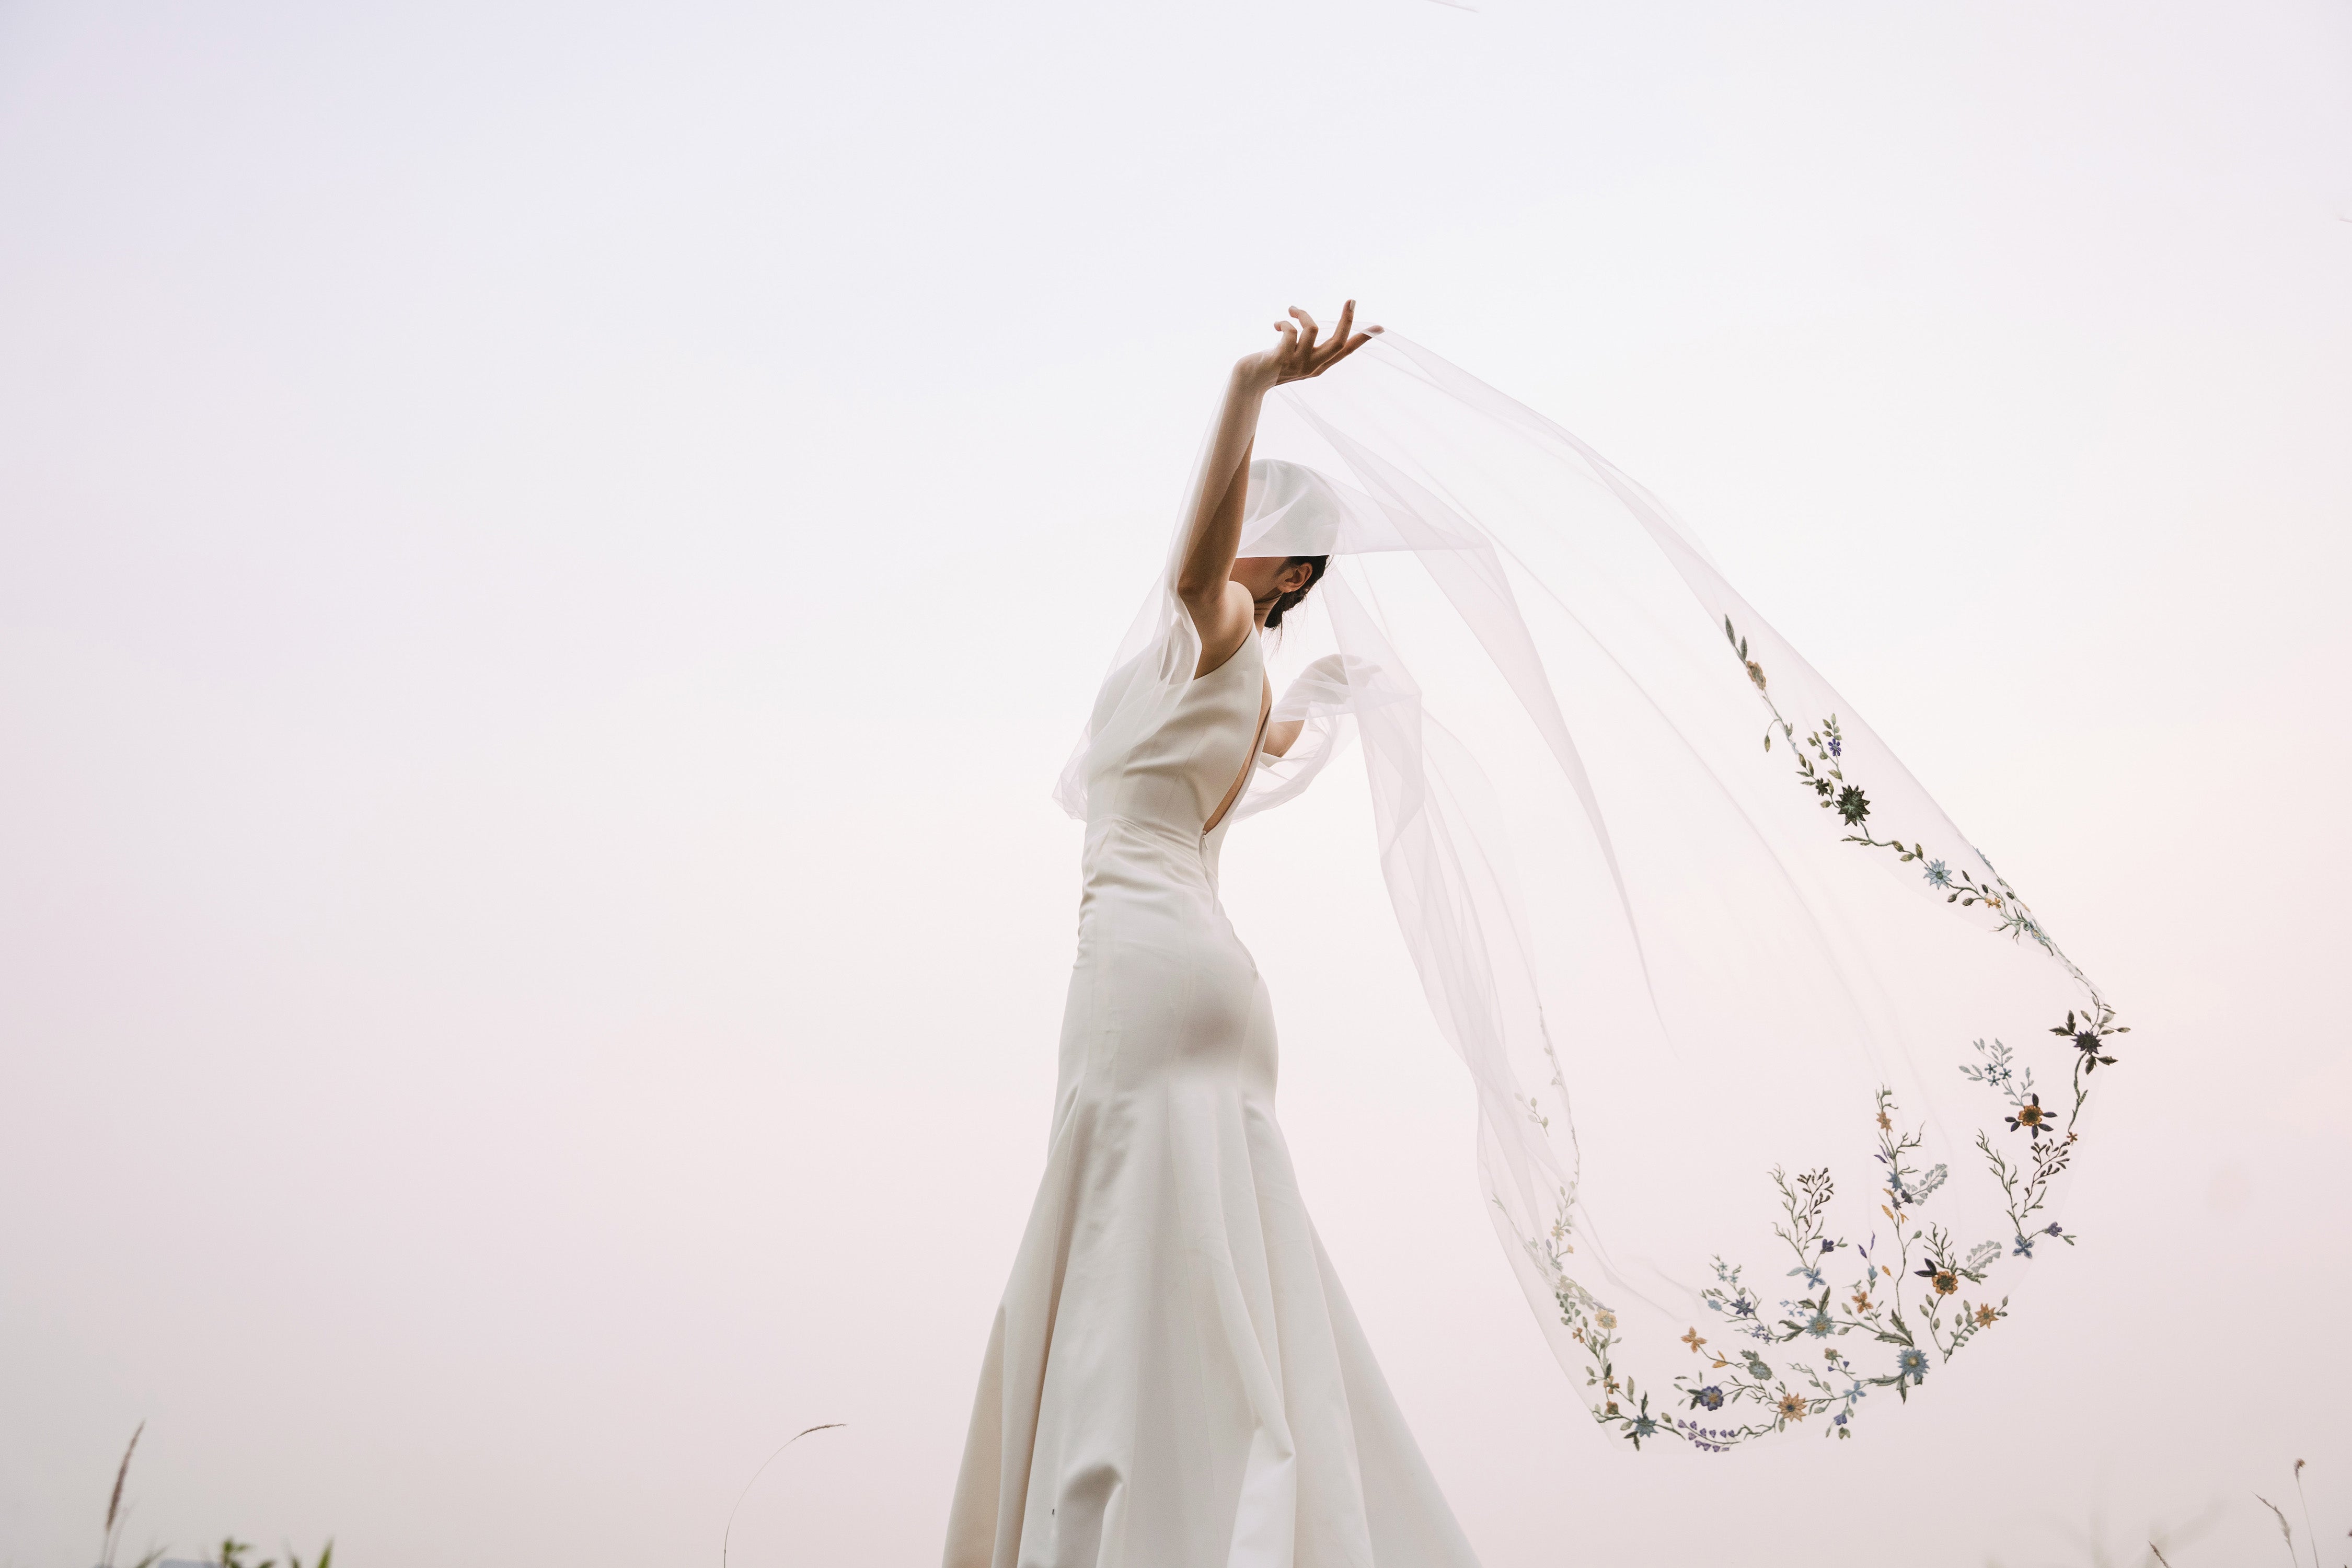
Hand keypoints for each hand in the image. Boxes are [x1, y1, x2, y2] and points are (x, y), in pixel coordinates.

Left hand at [1236, 302, 1379, 390]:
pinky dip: (1285, 322)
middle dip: (1347, 320)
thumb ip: (1307, 346)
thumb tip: (1313, 326)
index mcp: (1318, 366)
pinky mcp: (1280, 359)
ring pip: (1312, 330)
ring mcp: (1296, 364)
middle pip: (1338, 343)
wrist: (1248, 382)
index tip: (1379, 327)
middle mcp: (1311, 366)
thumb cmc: (1271, 365)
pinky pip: (1290, 332)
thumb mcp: (1295, 357)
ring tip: (1293, 310)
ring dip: (1303, 314)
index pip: (1345, 352)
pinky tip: (1277, 324)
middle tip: (1351, 300)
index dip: (1362, 339)